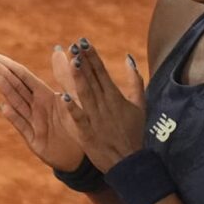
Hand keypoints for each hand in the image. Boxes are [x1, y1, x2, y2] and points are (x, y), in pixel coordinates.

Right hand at [0, 50, 84, 171]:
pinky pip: (23, 126)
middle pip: (17, 89)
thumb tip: (59, 49)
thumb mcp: (75, 96)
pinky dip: (14, 117)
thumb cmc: (79, 125)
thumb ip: (65, 75)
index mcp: (46, 97)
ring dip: (6, 91)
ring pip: (18, 104)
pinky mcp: (34, 140)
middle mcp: (37, 108)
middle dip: (4, 75)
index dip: (11, 67)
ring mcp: (33, 124)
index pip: (25, 79)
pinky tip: (4, 107)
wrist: (80, 154)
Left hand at [60, 39, 146, 171]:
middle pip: (92, 80)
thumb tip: (128, 58)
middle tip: (74, 45)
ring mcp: (96, 118)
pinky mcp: (88, 133)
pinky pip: (79, 119)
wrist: (129, 161)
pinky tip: (63, 97)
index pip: (102, 72)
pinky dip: (72, 108)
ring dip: (78, 79)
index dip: (92, 57)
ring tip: (72, 62)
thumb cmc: (134, 132)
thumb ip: (135, 81)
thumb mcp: (140, 104)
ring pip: (86, 95)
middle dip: (84, 62)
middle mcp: (105, 104)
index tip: (83, 42)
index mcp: (115, 96)